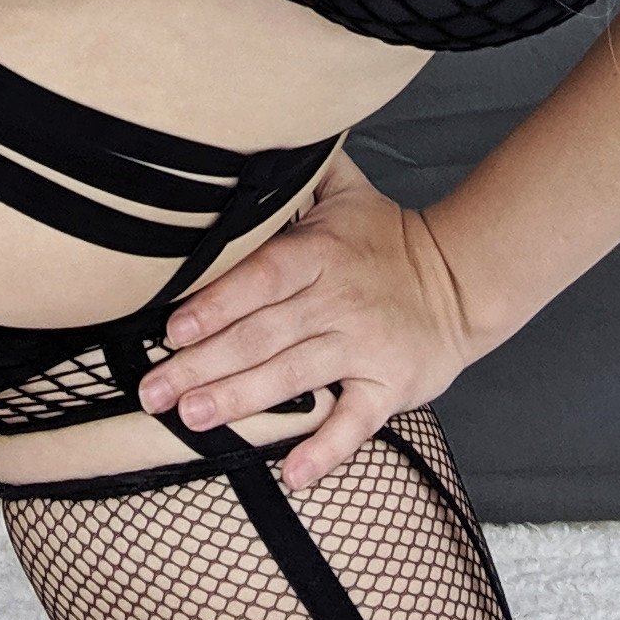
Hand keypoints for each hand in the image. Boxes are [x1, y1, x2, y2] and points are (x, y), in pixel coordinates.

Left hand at [135, 149, 480, 491]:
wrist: (463, 280)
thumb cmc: (388, 239)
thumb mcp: (347, 191)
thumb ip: (298, 173)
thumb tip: (244, 146)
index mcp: (321, 254)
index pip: (261, 279)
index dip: (216, 303)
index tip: (173, 328)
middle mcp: (338, 300)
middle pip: (262, 335)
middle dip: (203, 364)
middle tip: (156, 390)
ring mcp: (364, 346)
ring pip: (294, 377)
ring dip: (240, 400)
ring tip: (193, 417)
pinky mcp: (389, 386)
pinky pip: (354, 422)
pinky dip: (325, 450)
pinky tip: (292, 473)